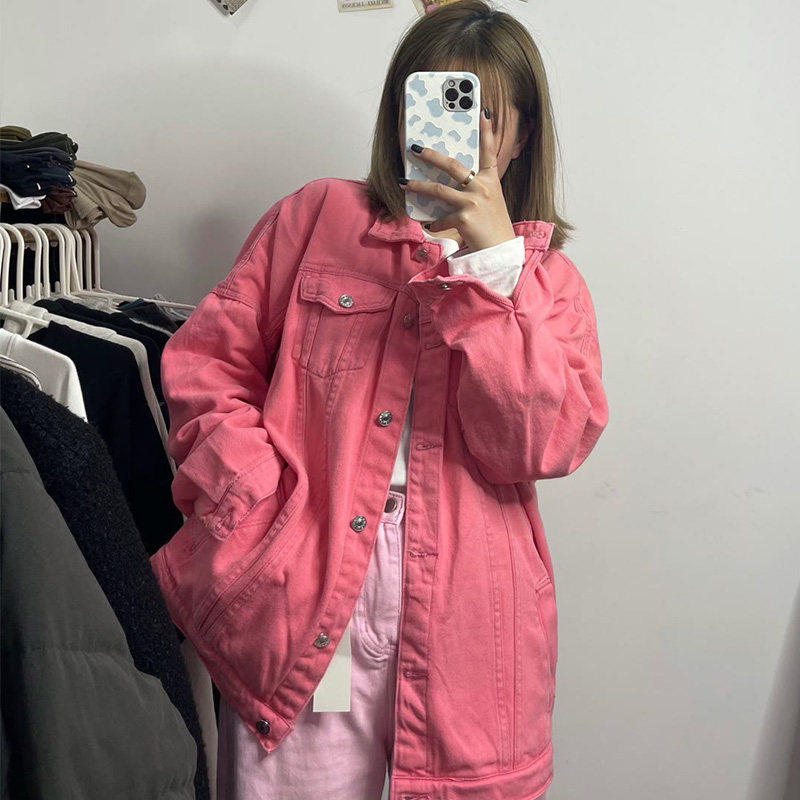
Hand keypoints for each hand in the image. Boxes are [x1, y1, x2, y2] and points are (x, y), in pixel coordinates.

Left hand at [399, 106, 515, 252]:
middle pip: (452, 166)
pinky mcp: (463, 217)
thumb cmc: (493, 226)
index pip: (489, 151)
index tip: (482, 112)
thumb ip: (474, 189)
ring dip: (417, 185)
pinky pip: (440, 218)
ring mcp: (472, 202)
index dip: (487, 131)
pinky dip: (434, 223)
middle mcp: (482, 187)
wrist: (499, 251)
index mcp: (491, 181)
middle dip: (431, 156)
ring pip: (438, 189)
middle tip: (415, 148)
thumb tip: (449, 184)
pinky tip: (431, 226)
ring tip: (402, 182)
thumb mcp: (490, 202)